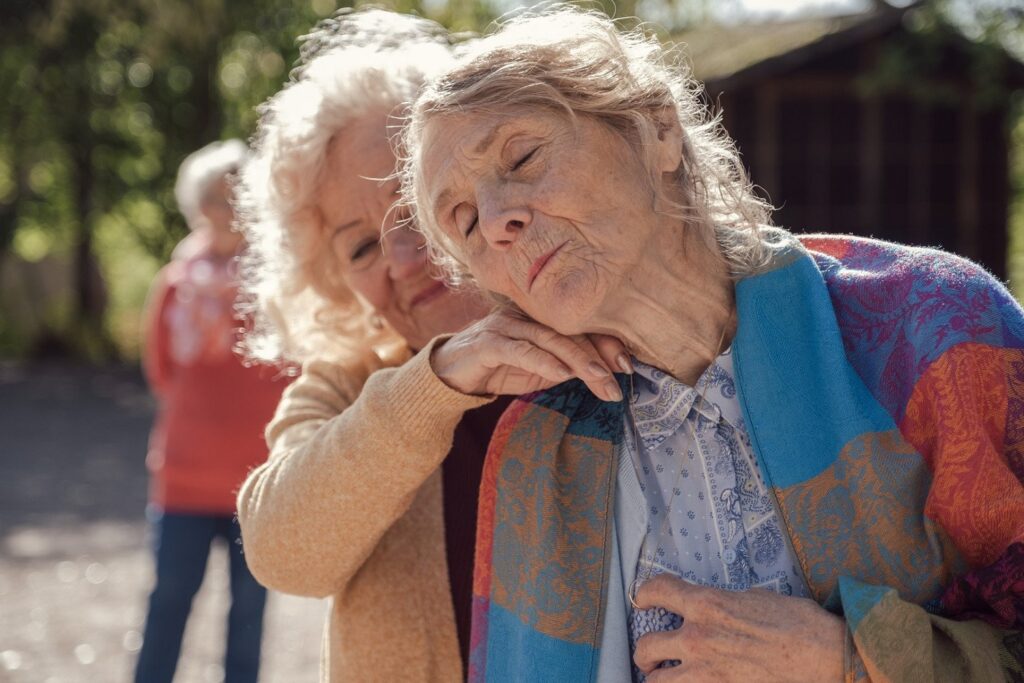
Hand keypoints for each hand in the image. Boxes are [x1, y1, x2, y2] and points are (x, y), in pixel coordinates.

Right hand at [429, 307, 630, 400]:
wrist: (450, 375)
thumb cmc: (498, 369)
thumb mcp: (539, 371)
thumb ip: (566, 367)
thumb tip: (605, 372)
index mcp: (540, 318)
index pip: (579, 327)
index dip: (606, 343)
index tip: (628, 366)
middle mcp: (525, 315)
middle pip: (570, 332)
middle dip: (598, 356)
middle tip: (620, 378)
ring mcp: (506, 326)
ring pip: (550, 339)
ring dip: (578, 361)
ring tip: (600, 379)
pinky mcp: (488, 342)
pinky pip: (521, 350)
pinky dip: (543, 362)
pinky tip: (562, 374)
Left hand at [633, 574, 844, 681]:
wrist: (824, 656)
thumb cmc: (798, 623)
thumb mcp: (757, 598)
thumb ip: (729, 602)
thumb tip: (724, 605)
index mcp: (707, 604)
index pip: (658, 591)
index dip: (644, 594)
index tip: (642, 600)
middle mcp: (697, 637)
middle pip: (646, 645)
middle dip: (646, 652)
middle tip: (651, 655)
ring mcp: (706, 672)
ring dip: (658, 680)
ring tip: (663, 679)